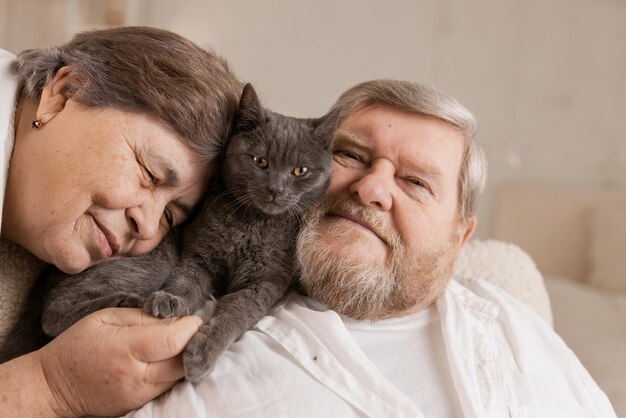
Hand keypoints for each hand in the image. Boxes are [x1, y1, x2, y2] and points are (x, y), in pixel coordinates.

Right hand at [36, 307, 201, 416]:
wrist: (53, 387)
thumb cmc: (78, 345)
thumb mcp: (105, 317)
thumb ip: (142, 316)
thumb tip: (175, 318)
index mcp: (125, 349)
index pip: (173, 340)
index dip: (190, 328)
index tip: (194, 319)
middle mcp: (135, 376)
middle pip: (184, 361)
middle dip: (195, 343)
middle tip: (194, 330)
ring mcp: (138, 395)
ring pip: (180, 376)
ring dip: (187, 358)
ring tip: (183, 342)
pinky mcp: (139, 405)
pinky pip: (168, 387)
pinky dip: (175, 372)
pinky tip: (170, 359)